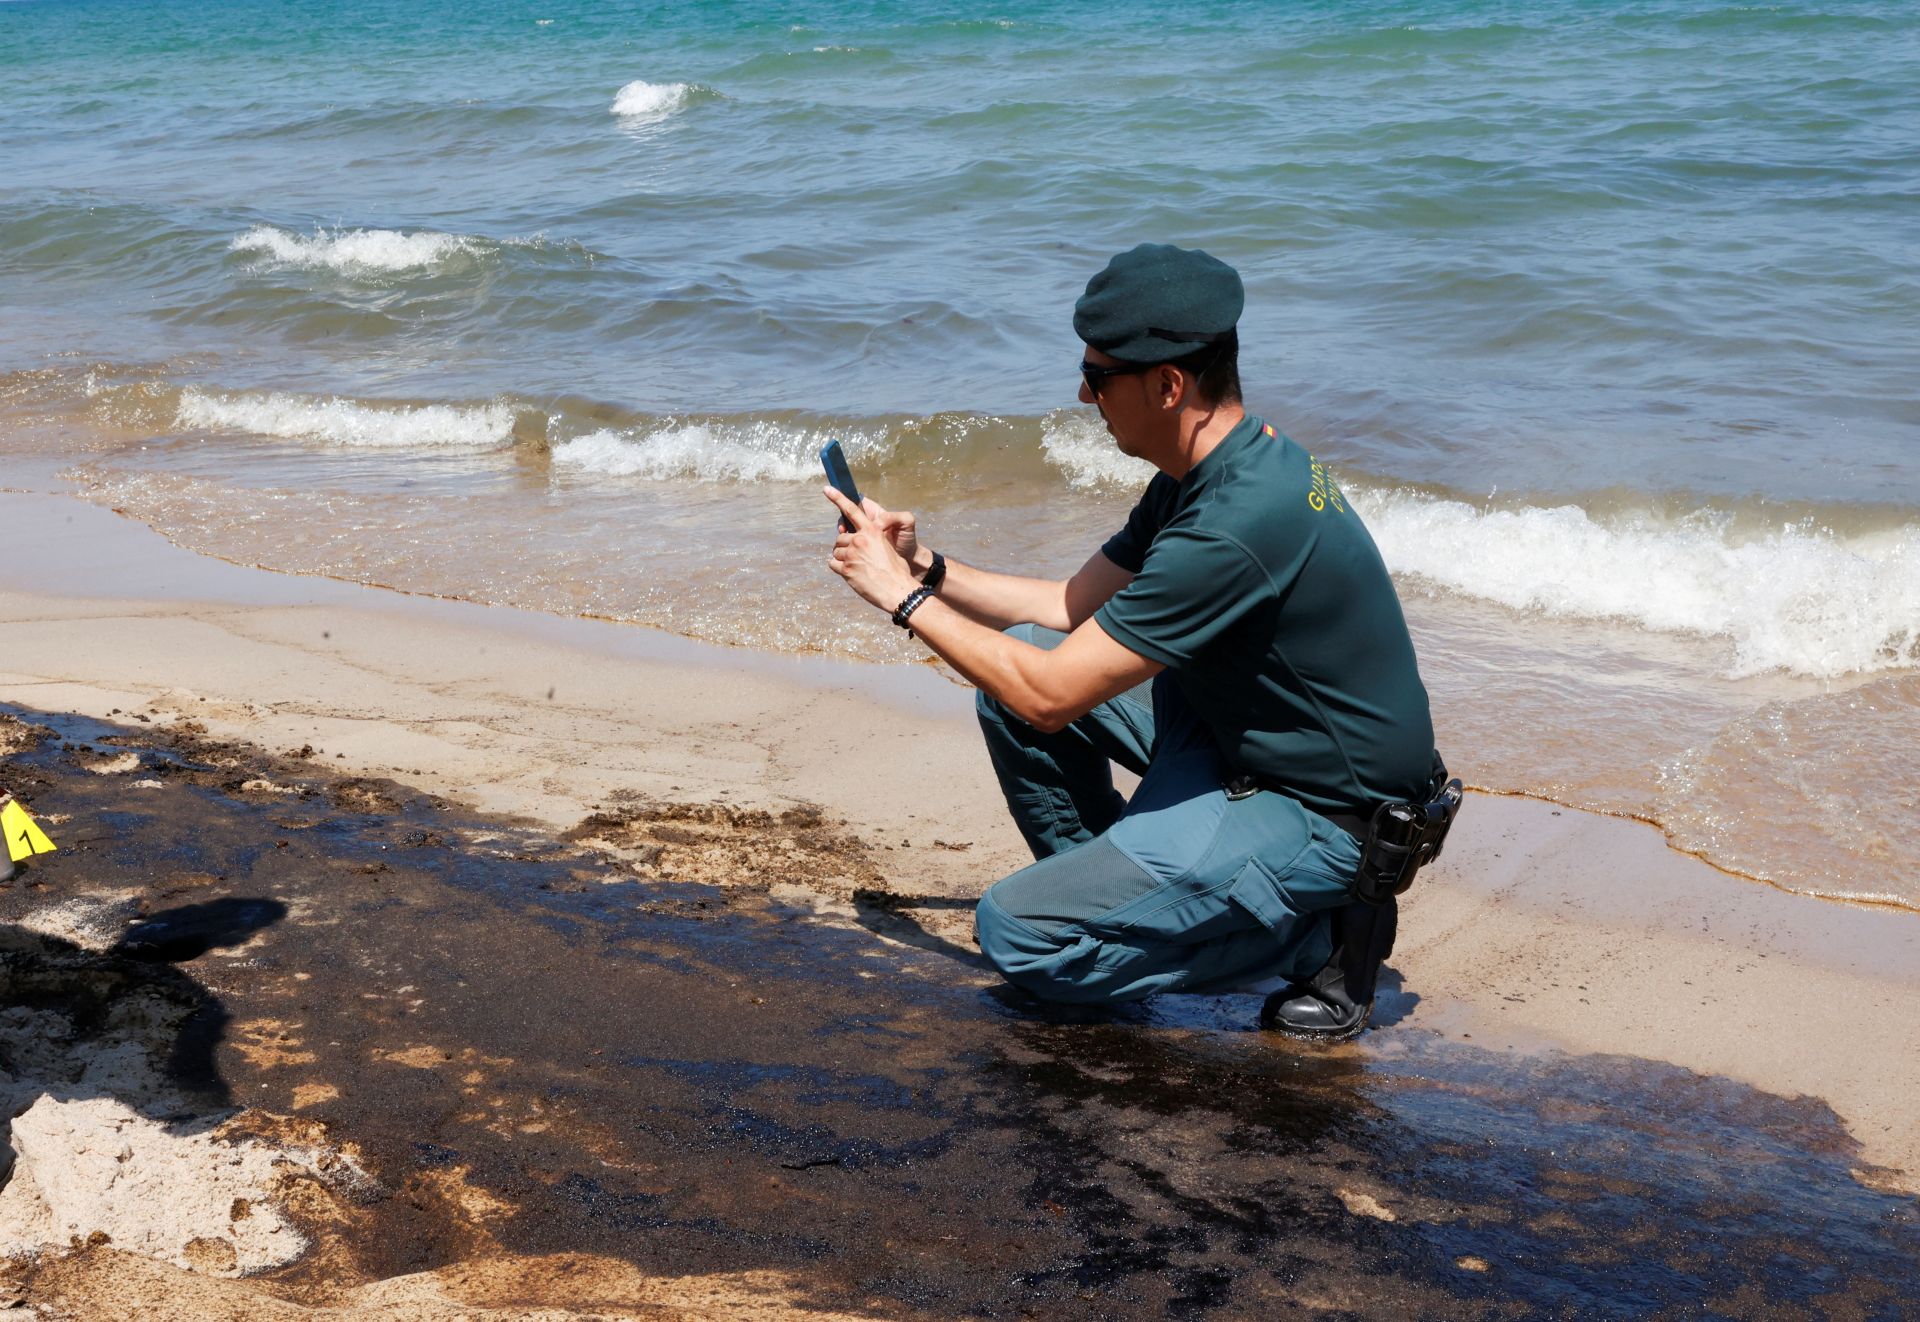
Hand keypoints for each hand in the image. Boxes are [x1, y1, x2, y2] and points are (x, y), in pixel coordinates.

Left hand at [825, 487, 920, 612]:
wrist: (897, 590)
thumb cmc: (896, 570)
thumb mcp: (886, 547)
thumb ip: (871, 541)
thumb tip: (858, 542)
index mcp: (871, 531)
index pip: (851, 510)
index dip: (838, 498)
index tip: (827, 489)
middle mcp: (859, 540)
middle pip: (841, 538)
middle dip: (845, 546)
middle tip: (855, 557)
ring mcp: (851, 555)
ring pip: (836, 552)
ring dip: (842, 559)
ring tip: (857, 567)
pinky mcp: (846, 570)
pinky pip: (833, 565)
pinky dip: (839, 568)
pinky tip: (851, 573)